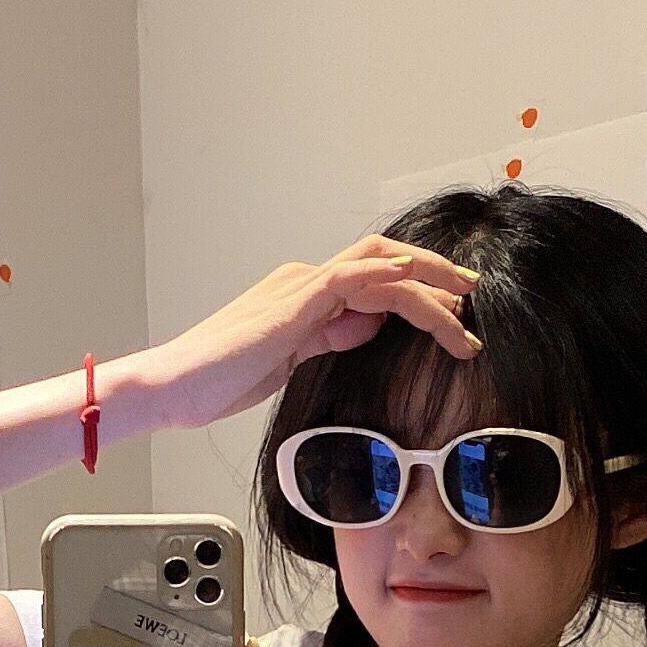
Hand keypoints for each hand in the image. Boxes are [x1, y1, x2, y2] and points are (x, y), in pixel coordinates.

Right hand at [146, 237, 483, 431]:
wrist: (173, 386)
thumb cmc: (216, 380)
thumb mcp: (287, 362)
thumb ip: (326, 339)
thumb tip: (366, 328)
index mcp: (304, 295)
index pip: (374, 279)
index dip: (418, 291)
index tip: (453, 316)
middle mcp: (305, 281)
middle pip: (385, 260)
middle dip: (436, 276)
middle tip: (473, 298)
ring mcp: (299, 288)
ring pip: (380, 268)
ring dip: (429, 288)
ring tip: (463, 315)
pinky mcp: (292, 305)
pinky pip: (352, 278)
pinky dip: (391, 280)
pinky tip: (420, 291)